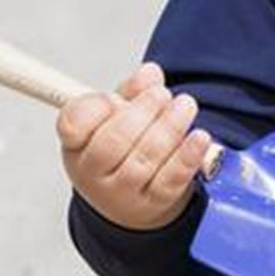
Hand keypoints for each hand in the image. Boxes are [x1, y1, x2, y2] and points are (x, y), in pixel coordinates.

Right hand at [57, 61, 213, 229]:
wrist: (135, 199)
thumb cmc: (122, 150)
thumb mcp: (116, 117)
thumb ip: (131, 92)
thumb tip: (149, 73)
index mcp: (77, 145)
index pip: (74, 124)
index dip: (96, 108)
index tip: (115, 96)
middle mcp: (94, 172)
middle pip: (114, 141)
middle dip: (142, 112)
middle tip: (162, 94)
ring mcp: (123, 192)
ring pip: (144, 160)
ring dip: (169, 128)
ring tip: (185, 105)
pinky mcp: (154, 202)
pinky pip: (171, 178)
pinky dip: (187, 156)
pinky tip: (200, 137)